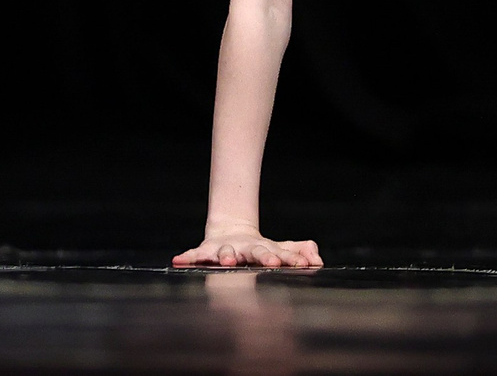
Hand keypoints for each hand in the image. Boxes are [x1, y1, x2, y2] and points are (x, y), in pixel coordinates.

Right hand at [172, 226, 324, 268]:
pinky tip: (177, 261)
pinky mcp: (205, 251)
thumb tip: (319, 259)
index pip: (279, 254)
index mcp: (262, 249)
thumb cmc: (258, 248)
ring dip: (226, 256)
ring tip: (227, 260)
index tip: (302, 265)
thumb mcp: (279, 249)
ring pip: (224, 252)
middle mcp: (244, 249)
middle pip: (255, 251)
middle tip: (272, 262)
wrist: (229, 232)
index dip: (291, 259)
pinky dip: (187, 257)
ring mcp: (224, 249)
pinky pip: (194, 255)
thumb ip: (300, 252)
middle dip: (264, 257)